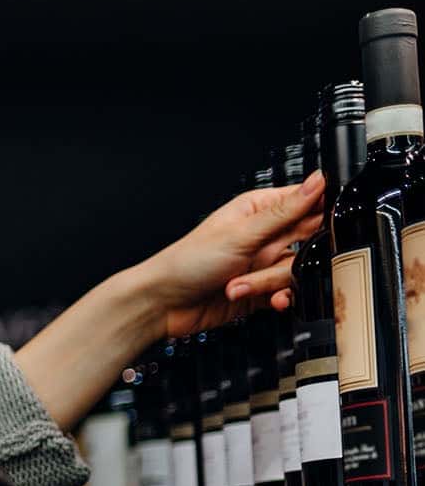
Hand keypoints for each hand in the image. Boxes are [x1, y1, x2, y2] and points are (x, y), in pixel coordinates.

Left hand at [139, 171, 325, 337]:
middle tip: (272, 259)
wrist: (163, 305)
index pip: (307, 202)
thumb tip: (318, 180)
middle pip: (308, 239)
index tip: (320, 227)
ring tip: (239, 284)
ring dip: (268, 281)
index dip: (321, 213)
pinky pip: (288, 292)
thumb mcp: (241, 233)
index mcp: (259, 210)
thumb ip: (284, 211)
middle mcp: (264, 235)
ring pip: (295, 270)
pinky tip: (266, 300)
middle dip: (294, 253)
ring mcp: (263, 263)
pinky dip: (278, 298)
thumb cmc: (187, 262)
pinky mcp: (261, 289)